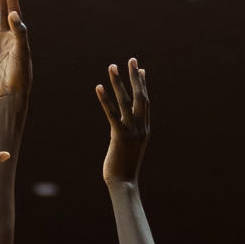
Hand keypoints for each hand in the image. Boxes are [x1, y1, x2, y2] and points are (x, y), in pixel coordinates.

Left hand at [96, 58, 149, 184]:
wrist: (124, 184)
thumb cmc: (124, 169)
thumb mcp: (128, 148)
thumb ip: (126, 135)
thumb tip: (121, 129)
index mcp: (145, 130)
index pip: (145, 103)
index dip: (143, 85)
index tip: (141, 70)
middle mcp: (141, 127)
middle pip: (140, 97)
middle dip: (135, 77)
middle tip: (132, 59)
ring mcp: (132, 131)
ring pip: (126, 101)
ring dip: (119, 82)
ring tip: (112, 66)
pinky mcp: (119, 136)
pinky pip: (112, 114)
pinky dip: (105, 100)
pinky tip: (99, 87)